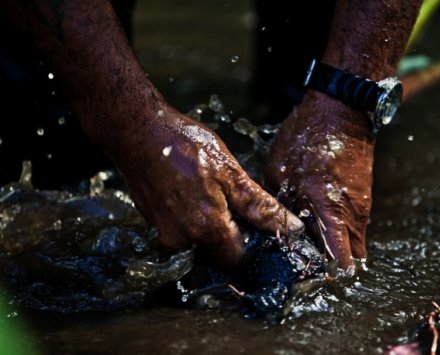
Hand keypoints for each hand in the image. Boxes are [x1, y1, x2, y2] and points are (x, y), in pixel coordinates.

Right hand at [113, 104, 303, 266]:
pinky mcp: (153, 226)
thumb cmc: (185, 146)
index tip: (257, 230)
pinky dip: (192, 219)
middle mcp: (183, 241)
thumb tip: (293, 227)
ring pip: (200, 242)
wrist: (138, 133)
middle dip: (231, 234)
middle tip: (232, 202)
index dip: (252, 248)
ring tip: (209, 192)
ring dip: (211, 225)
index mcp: (207, 229)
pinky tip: (192, 192)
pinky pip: (182, 232)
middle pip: (219, 253)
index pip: (239, 261)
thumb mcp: (231, 172)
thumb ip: (261, 206)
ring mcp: (164, 235)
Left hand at [265, 91, 374, 270]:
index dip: (324, 276)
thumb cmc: (309, 138)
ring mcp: (362, 206)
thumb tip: (273, 230)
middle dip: (329, 267)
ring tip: (305, 245)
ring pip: (351, 243)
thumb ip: (280, 207)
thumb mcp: (281, 173)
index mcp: (332, 212)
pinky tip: (314, 224)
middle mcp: (353, 215)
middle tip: (303, 265)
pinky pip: (352, 227)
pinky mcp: (362, 197)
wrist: (342, 110)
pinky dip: (337, 233)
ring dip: (333, 249)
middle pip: (349, 259)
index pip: (339, 261)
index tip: (306, 280)